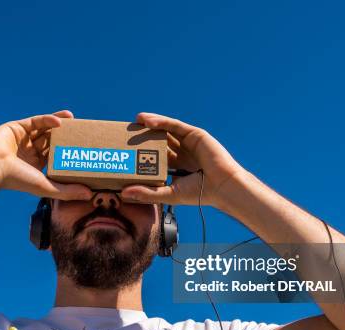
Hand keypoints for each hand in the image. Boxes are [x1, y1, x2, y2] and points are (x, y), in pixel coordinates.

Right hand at [0, 110, 92, 200]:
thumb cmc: (17, 180)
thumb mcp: (47, 187)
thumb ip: (68, 192)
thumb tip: (90, 194)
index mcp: (36, 165)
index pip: (57, 156)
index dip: (69, 152)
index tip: (85, 149)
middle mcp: (30, 151)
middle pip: (53, 141)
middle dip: (67, 136)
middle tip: (82, 132)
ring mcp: (24, 138)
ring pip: (46, 129)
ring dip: (61, 125)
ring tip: (75, 121)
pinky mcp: (18, 127)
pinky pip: (36, 121)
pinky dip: (49, 120)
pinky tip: (61, 122)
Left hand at [121, 112, 244, 206]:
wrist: (222, 187)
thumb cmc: (200, 194)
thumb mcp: (168, 194)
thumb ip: (147, 193)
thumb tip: (123, 193)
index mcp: (175, 167)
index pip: (153, 157)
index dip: (139, 153)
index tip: (122, 151)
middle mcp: (181, 153)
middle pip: (157, 141)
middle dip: (142, 137)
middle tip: (124, 134)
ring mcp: (187, 142)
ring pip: (164, 130)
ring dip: (148, 125)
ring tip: (133, 122)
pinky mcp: (194, 134)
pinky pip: (174, 125)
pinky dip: (160, 121)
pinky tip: (146, 121)